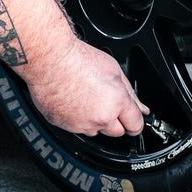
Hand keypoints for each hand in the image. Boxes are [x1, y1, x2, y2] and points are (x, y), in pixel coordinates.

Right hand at [27, 36, 148, 137]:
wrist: (50, 60)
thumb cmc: (78, 60)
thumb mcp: (114, 70)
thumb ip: (130, 93)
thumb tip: (141, 107)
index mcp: (116, 103)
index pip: (135, 126)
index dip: (135, 122)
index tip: (132, 119)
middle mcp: (100, 118)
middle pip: (116, 132)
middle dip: (115, 120)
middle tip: (106, 102)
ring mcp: (80, 124)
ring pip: (95, 131)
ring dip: (95, 120)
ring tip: (86, 97)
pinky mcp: (64, 126)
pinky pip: (76, 128)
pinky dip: (76, 119)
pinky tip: (73, 101)